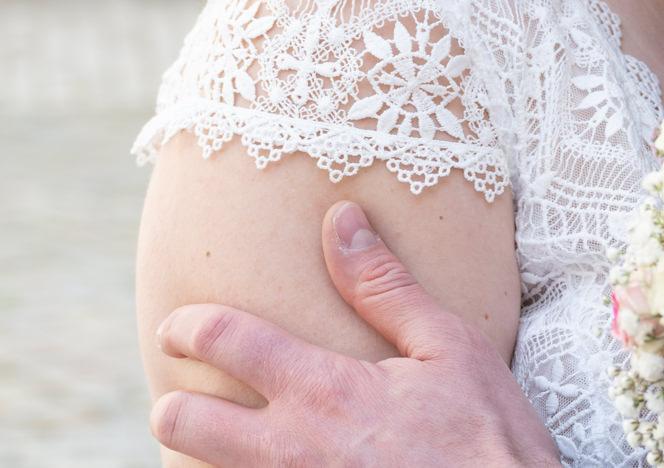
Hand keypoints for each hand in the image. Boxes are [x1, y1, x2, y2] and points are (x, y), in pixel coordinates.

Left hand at [151, 202, 559, 467]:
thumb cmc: (489, 438)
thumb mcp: (449, 346)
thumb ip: (384, 286)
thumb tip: (340, 221)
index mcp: (322, 391)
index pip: (222, 341)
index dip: (187, 325)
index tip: (180, 324)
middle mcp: (291, 450)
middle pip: (180, 425)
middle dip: (175, 406)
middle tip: (192, 394)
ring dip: (209, 456)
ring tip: (235, 441)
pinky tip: (284, 467)